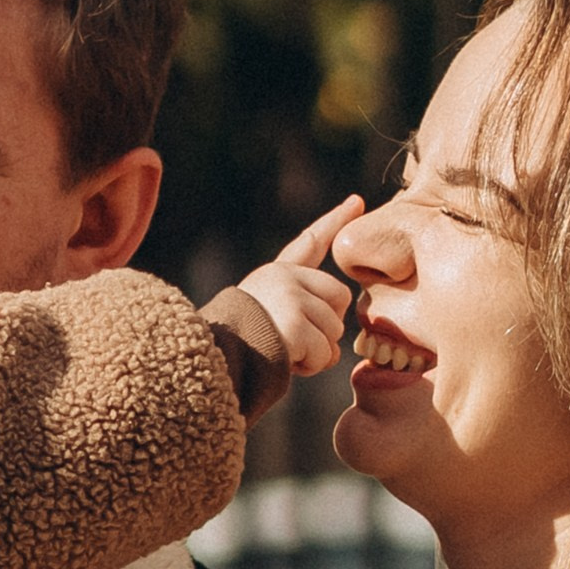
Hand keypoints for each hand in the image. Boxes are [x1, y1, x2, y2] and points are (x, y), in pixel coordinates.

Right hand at [237, 197, 360, 377]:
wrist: (212, 359)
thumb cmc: (238, 346)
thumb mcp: (267, 319)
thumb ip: (303, 321)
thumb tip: (336, 349)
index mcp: (275, 274)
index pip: (311, 243)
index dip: (335, 221)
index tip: (356, 202)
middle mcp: (284, 277)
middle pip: (339, 299)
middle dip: (325, 328)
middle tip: (292, 340)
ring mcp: (291, 297)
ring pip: (334, 331)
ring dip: (315, 353)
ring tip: (281, 352)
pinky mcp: (295, 322)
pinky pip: (325, 353)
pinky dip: (309, 366)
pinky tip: (284, 361)